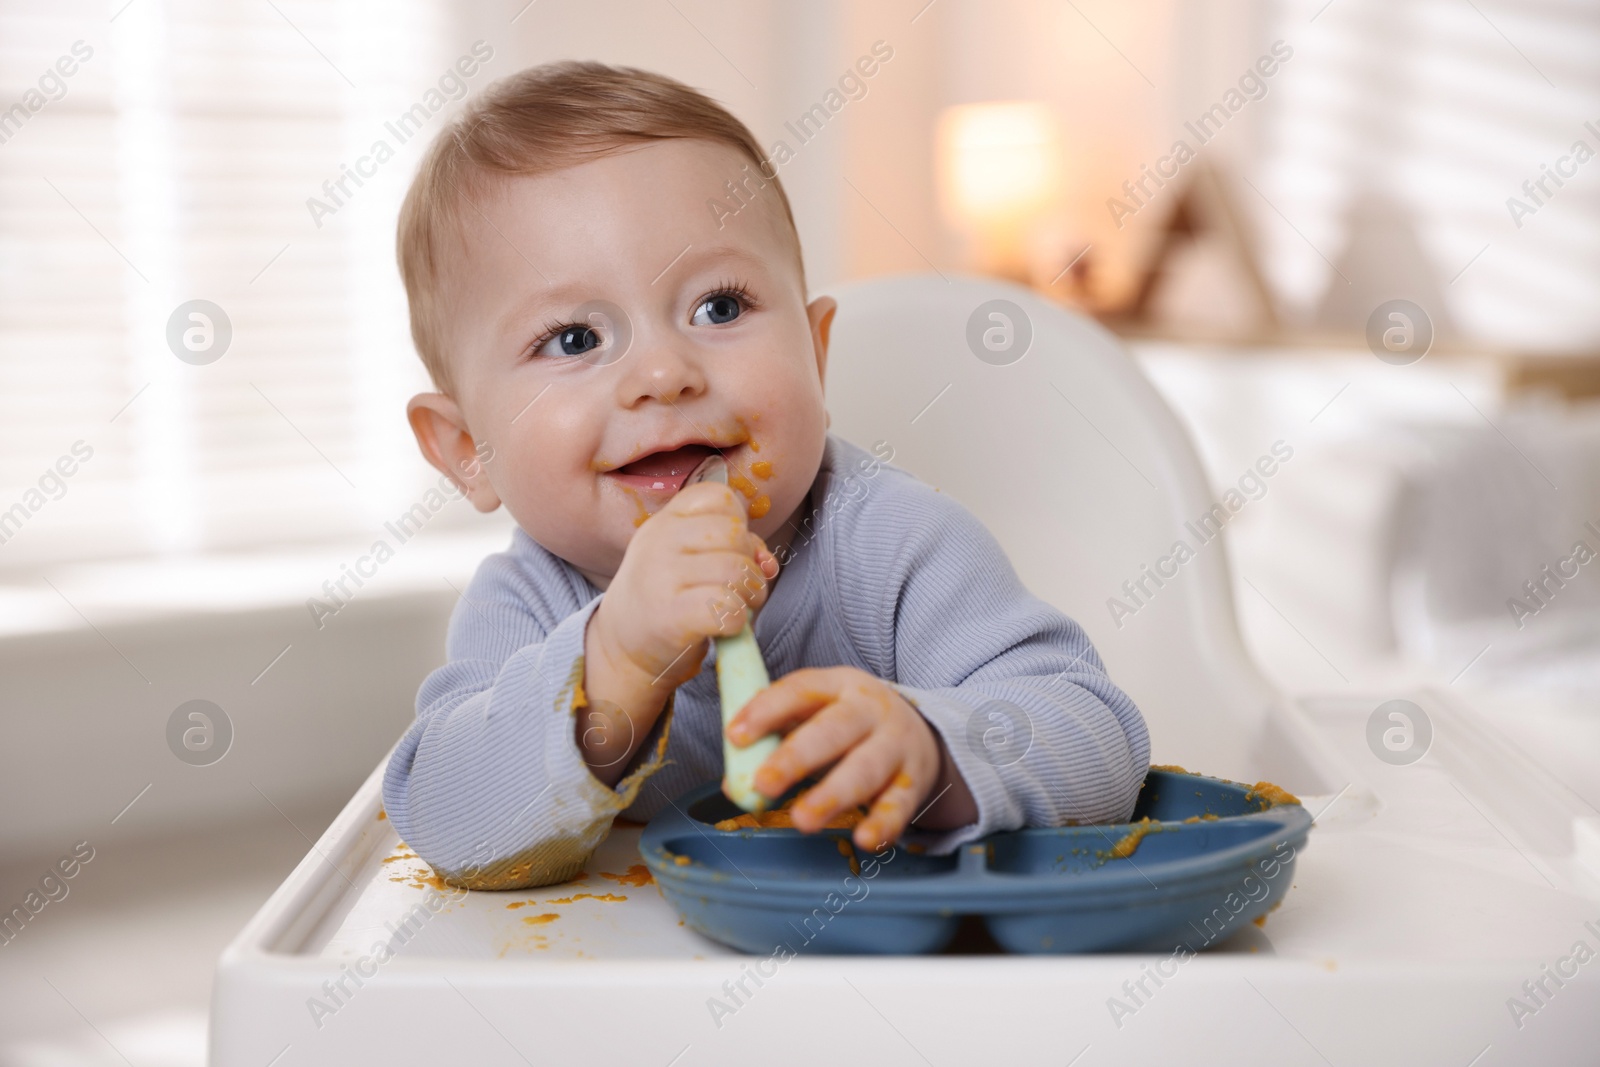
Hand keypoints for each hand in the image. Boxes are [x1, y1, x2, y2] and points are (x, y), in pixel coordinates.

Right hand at [587, 482, 778, 704]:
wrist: (622, 646)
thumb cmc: (667, 597)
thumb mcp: (689, 560)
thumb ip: (734, 549)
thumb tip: (768, 563)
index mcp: (666, 520)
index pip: (720, 497)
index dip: (738, 523)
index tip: (728, 550)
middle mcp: (659, 541)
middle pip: (735, 534)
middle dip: (751, 563)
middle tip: (741, 586)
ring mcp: (661, 577)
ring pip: (736, 571)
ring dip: (750, 594)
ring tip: (737, 606)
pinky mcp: (670, 616)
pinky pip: (727, 607)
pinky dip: (738, 621)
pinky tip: (725, 627)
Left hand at [727, 666, 945, 850]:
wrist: (921, 733)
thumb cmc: (849, 726)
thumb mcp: (816, 716)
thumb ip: (775, 741)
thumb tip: (735, 783)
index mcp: (839, 685)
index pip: (801, 690)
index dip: (767, 711)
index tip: (735, 736)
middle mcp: (870, 711)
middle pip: (834, 730)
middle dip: (796, 757)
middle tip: (763, 784)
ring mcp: (896, 745)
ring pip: (865, 769)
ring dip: (833, 795)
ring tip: (802, 820)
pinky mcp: (913, 782)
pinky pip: (899, 805)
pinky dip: (884, 824)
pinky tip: (864, 840)